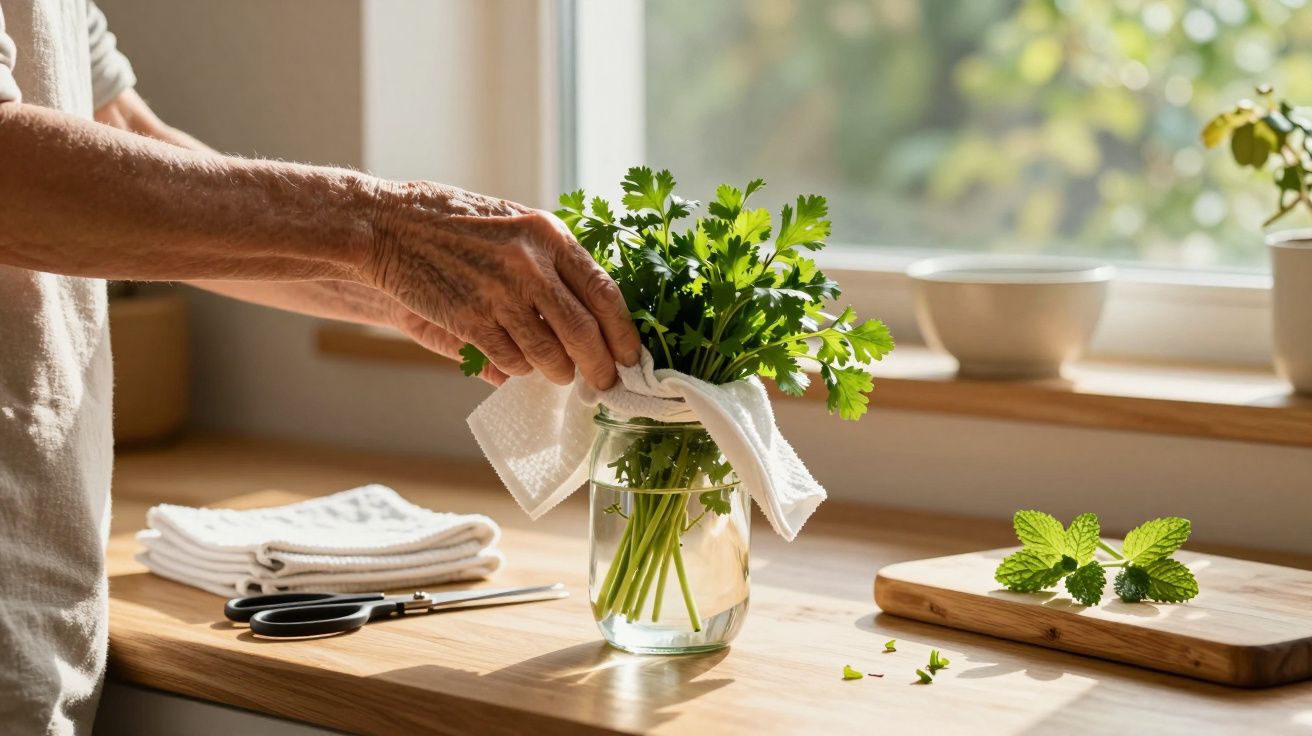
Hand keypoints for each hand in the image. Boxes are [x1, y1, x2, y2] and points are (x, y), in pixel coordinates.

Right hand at [365, 181, 640, 388]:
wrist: (387, 225)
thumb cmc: (453, 225)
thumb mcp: (514, 226)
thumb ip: (552, 263)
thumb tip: (593, 316)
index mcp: (548, 234)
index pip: (605, 291)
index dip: (624, 332)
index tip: (631, 356)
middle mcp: (530, 263)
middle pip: (585, 332)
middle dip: (600, 366)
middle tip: (604, 382)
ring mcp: (500, 294)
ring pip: (550, 355)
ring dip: (558, 372)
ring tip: (557, 372)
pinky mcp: (470, 321)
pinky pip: (511, 362)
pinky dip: (519, 369)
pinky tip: (514, 359)